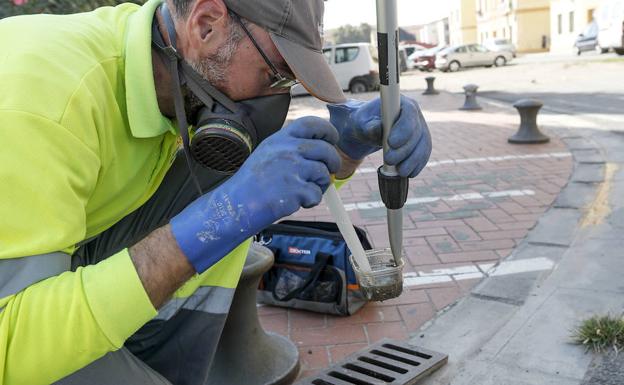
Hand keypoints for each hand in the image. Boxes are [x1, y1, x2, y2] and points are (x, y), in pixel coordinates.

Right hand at [170, 117, 340, 272]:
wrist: (236, 204)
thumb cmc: (252, 183)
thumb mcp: (267, 153)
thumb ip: (290, 148)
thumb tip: (321, 152)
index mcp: (279, 139)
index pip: (311, 124)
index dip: (327, 131)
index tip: (332, 139)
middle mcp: (287, 150)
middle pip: (326, 150)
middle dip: (333, 162)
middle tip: (330, 172)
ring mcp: (292, 169)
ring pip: (324, 173)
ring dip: (321, 185)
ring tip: (306, 191)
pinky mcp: (295, 189)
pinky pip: (317, 194)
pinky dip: (311, 201)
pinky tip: (297, 202)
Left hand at [327, 95, 431, 176]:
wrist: (369, 129)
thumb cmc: (364, 122)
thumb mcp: (361, 122)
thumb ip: (369, 126)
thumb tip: (378, 130)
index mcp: (402, 103)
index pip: (409, 113)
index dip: (403, 129)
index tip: (391, 142)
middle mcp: (415, 115)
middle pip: (417, 132)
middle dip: (405, 149)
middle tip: (389, 160)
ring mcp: (420, 129)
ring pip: (423, 145)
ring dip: (413, 161)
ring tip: (400, 171)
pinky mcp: (421, 143)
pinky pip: (424, 154)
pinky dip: (417, 165)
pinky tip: (410, 173)